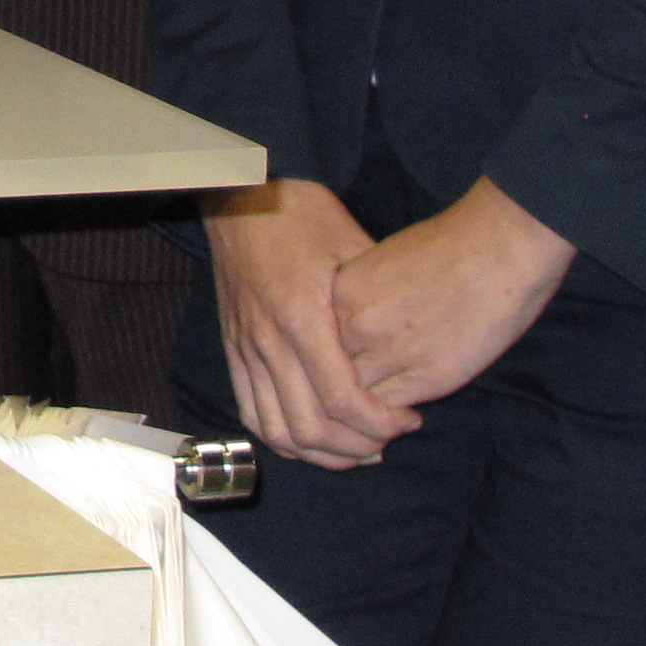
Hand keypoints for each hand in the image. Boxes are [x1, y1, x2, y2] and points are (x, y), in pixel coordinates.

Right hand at [204, 179, 414, 469]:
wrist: (238, 193)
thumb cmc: (300, 214)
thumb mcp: (352, 245)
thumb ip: (377, 299)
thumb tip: (412, 344)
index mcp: (301, 317)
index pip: (342, 400)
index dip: (381, 424)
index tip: (409, 421)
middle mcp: (268, 341)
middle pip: (310, 428)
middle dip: (356, 448)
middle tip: (388, 441)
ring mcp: (245, 348)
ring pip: (277, 430)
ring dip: (320, 452)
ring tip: (354, 448)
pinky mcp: (233, 349)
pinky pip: (251, 412)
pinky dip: (282, 437)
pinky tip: (312, 436)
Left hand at [333, 177, 573, 414]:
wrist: (497, 247)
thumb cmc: (447, 247)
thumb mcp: (382, 264)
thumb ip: (359, 298)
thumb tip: (349, 328)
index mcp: (342, 291)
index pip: (313, 342)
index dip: (325, 361)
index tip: (339, 371)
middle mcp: (358, 323)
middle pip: (327, 373)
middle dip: (337, 389)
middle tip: (353, 403)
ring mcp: (392, 351)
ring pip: (355, 398)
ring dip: (363, 410)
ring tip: (376, 416)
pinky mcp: (430, 376)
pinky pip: (390, 410)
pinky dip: (392, 418)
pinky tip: (404, 416)